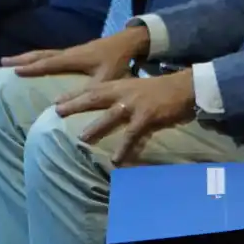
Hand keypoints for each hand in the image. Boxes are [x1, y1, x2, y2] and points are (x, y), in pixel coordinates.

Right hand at [3, 26, 149, 83]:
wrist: (129, 42)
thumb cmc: (117, 60)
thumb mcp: (104, 78)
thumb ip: (85, 92)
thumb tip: (59, 105)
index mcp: (74, 58)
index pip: (47, 63)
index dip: (31, 67)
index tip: (13, 70)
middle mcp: (69, 52)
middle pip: (41, 55)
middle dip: (23, 58)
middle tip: (2, 62)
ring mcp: (72, 51)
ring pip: (45, 53)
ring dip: (29, 57)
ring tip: (12, 61)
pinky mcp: (76, 52)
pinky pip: (52, 54)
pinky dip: (40, 57)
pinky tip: (37, 62)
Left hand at [53, 70, 195, 164]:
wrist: (187, 87)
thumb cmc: (164, 89)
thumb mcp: (140, 88)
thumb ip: (124, 97)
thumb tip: (109, 110)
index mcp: (123, 84)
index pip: (94, 87)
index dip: (75, 93)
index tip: (56, 100)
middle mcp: (125, 92)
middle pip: (96, 97)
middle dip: (76, 104)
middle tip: (57, 111)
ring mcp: (136, 104)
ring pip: (111, 116)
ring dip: (95, 127)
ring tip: (81, 138)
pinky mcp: (147, 116)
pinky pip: (132, 134)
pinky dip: (124, 147)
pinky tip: (117, 159)